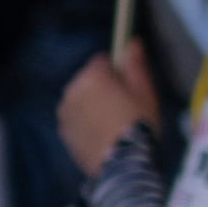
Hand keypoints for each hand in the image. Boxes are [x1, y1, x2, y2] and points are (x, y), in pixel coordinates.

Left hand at [57, 45, 159, 175]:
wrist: (123, 165)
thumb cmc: (139, 125)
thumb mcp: (145, 92)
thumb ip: (135, 65)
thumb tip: (132, 41)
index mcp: (92, 77)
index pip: (102, 60)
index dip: (117, 70)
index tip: (129, 85)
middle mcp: (71, 90)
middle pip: (88, 80)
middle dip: (103, 88)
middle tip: (125, 108)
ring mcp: (64, 112)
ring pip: (80, 99)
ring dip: (92, 104)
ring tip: (114, 124)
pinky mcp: (63, 131)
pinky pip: (75, 117)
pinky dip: (85, 121)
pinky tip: (102, 135)